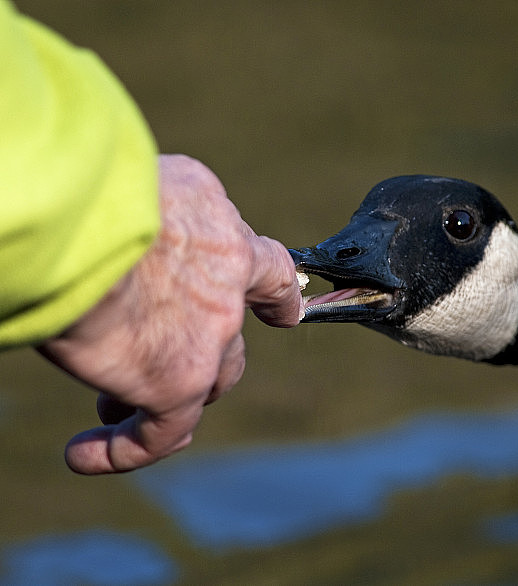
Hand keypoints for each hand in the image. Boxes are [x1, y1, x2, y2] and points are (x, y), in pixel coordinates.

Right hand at [37, 154, 301, 473]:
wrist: (80, 215)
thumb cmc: (94, 183)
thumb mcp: (145, 182)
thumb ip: (161, 213)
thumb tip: (135, 232)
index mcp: (220, 228)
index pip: (267, 268)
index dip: (277, 297)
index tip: (285, 315)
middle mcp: (226, 281)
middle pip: (231, 337)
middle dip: (196, 355)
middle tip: (146, 366)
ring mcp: (210, 334)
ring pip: (208, 383)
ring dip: (165, 398)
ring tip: (111, 407)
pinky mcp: (178, 379)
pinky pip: (161, 431)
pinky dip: (124, 448)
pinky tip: (83, 454)